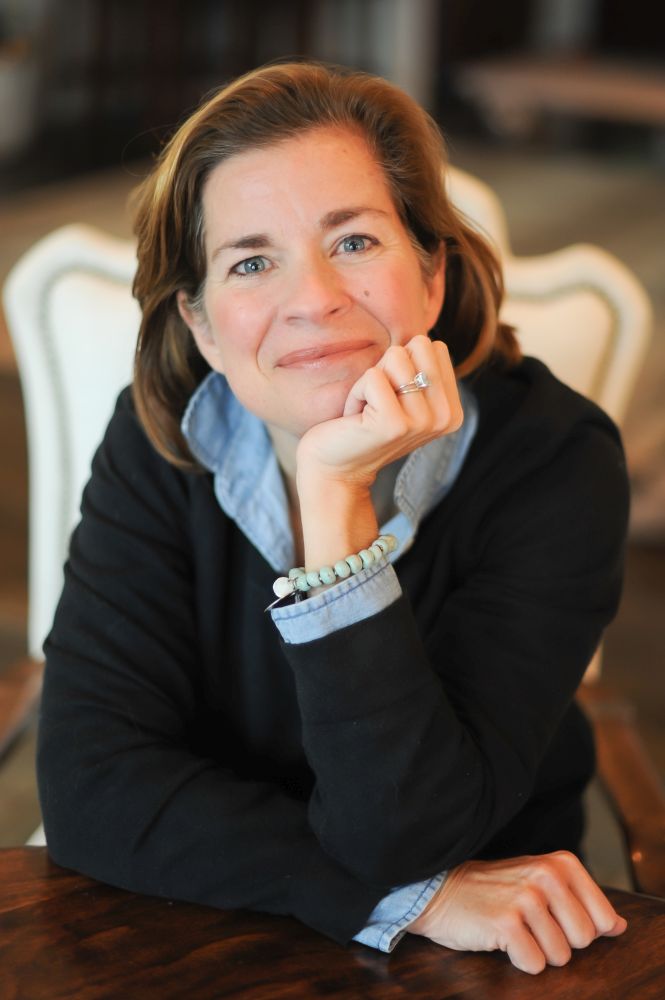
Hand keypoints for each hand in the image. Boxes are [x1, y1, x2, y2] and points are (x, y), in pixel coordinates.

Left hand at [294, 335, 462, 567]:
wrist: (336, 469)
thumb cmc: (363, 424)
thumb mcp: (401, 395)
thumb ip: (419, 369)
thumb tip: (423, 339)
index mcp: (452, 410)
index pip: (432, 347)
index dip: (402, 366)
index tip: (391, 399)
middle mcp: (444, 417)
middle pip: (418, 345)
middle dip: (388, 368)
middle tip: (378, 402)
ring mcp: (422, 422)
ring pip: (395, 357)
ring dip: (370, 382)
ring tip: (368, 411)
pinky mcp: (395, 424)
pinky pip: (372, 375)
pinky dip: (356, 392)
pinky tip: (357, 419)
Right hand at [408, 851, 626, 974]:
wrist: (442, 891)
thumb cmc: (494, 891)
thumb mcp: (541, 884)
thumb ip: (582, 902)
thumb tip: (620, 926)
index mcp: (561, 864)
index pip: (604, 919)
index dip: (580, 929)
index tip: (553, 918)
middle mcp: (547, 875)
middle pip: (584, 940)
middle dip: (559, 942)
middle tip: (529, 924)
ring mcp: (526, 898)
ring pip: (561, 956)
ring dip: (537, 952)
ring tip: (514, 929)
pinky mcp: (506, 922)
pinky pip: (535, 965)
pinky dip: (519, 961)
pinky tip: (501, 939)